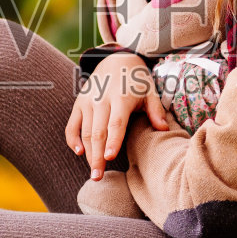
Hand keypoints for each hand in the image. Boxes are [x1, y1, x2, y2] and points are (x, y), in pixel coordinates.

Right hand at [65, 52, 170, 179]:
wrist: (116, 60)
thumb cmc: (137, 80)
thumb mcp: (151, 91)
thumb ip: (156, 110)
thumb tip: (164, 129)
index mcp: (121, 98)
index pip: (115, 122)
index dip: (113, 140)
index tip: (110, 158)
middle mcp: (101, 100)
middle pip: (98, 132)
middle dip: (97, 156)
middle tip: (98, 177)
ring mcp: (88, 102)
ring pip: (85, 132)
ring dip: (88, 154)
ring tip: (94, 173)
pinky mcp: (79, 104)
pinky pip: (72, 125)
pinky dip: (73, 139)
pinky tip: (79, 153)